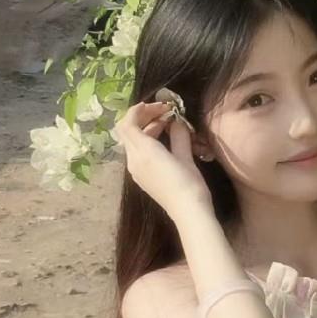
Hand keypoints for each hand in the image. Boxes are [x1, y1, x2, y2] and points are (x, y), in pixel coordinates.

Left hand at [113, 100, 212, 220]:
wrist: (188, 212)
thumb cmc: (189, 184)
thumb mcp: (186, 156)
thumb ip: (178, 134)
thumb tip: (176, 121)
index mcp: (144, 152)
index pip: (129, 123)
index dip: (140, 110)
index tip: (159, 105)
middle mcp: (134, 160)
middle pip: (127, 131)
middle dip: (143, 117)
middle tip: (165, 112)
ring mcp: (135, 170)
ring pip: (132, 142)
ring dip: (146, 129)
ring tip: (168, 124)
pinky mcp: (141, 177)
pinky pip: (137, 153)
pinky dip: (146, 141)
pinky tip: (163, 142)